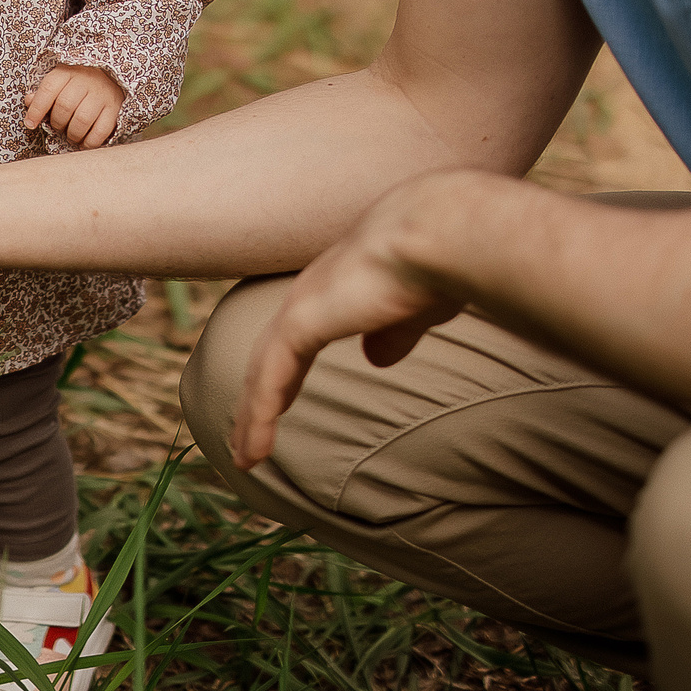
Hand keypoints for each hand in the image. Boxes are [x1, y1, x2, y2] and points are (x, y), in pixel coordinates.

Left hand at [25, 64, 125, 147]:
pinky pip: (101, 130)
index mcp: (67, 72)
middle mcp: (85, 81)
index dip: (37, 109)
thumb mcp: (59, 81)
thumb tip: (28, 101)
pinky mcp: (115, 108)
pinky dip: (90, 141)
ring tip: (72, 135)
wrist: (111, 75)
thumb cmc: (77, 82)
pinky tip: (84, 143)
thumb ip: (42, 93)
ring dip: (73, 134)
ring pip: (82, 119)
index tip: (30, 124)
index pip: (48, 89)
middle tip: (59, 127)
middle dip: (57, 123)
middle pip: (65, 106)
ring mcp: (102, 94)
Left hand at [229, 171, 473, 469]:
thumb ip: (396, 332)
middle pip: (273, 351)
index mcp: (341, 285)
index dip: (289, 368)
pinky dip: (259, 415)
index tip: (282, 399)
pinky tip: (255, 449)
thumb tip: (378, 359)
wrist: (441, 234)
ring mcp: (303, 304)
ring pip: (265, 369)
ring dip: (254, 415)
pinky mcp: (301, 320)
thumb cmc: (443, 263)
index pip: (301, 332)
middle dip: (261, 393)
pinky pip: (270, 377)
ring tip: (246, 457)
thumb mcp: (418, 308)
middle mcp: (313, 290)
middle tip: (250, 433)